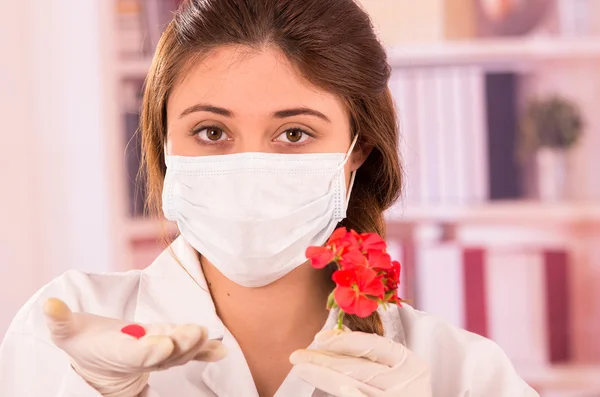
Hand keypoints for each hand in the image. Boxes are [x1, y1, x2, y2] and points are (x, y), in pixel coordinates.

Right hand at [43, 298, 226, 396]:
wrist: (100, 359)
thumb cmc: (84, 341)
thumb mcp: (68, 331)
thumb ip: (60, 319)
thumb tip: (49, 304)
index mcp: (119, 352)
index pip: (136, 353)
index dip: (149, 350)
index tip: (163, 344)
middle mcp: (142, 356)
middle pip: (164, 354)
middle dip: (180, 344)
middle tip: (195, 334)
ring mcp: (159, 352)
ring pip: (180, 353)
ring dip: (195, 345)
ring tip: (209, 336)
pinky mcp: (171, 346)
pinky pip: (190, 352)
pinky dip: (206, 351)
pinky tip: (221, 350)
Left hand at [290, 329, 430, 396]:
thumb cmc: (405, 390)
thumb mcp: (398, 369)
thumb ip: (373, 355)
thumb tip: (334, 337)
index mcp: (411, 364)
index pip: (373, 345)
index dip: (343, 341)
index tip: (319, 338)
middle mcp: (405, 383)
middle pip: (357, 367)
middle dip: (324, 359)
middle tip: (298, 355)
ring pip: (350, 385)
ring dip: (321, 375)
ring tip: (301, 368)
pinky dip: (339, 392)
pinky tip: (321, 388)